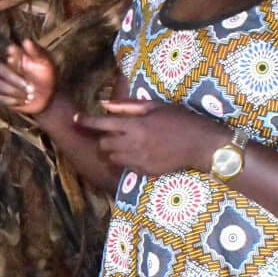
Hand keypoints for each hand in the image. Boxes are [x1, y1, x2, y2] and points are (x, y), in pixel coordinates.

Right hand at [0, 39, 58, 115]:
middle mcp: (3, 65)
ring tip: (29, 95)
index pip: (7, 50)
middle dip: (14, 79)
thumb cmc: (46, 76)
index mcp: (15, 54)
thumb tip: (26, 41)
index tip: (26, 64)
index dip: (15, 57)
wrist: (47, 97)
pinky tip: (24, 100)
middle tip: (31, 88)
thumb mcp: (46, 62)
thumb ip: (36, 52)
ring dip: (14, 91)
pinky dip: (12, 100)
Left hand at [76, 99, 224, 176]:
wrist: (201, 144)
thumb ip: (128, 105)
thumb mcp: (156, 106)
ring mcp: (139, 160)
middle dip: (104, 138)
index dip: (87, 121)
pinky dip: (126, 161)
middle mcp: (134, 143)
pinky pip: (126, 167)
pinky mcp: (146, 172)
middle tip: (115, 132)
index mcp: (136, 124)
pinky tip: (139, 153)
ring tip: (127, 143)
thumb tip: (104, 104)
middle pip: (104, 144)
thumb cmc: (180, 119)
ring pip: (112, 158)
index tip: (76, 119)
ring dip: (114, 150)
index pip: (103, 123)